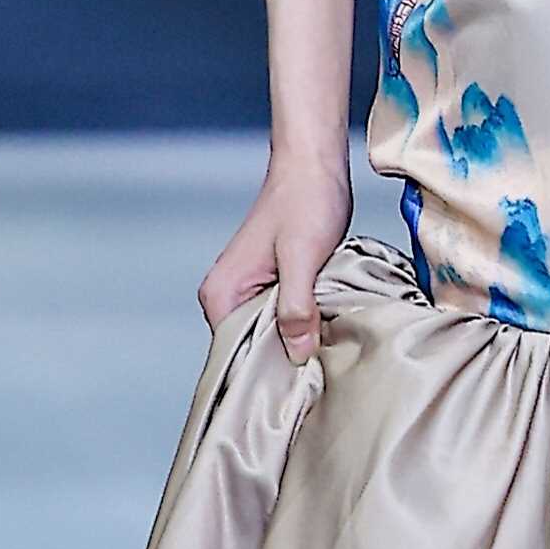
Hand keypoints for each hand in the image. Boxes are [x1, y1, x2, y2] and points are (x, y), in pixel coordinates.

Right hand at [198, 142, 352, 364]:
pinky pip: (283, 318)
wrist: (314, 165)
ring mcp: (247, 292)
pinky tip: (325, 327)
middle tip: (323, 367)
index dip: (271, 372)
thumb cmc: (305, 201)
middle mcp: (226, 298)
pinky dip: (304, 324)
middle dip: (288, 359)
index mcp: (222, 295)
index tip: (303, 383)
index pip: (236, 358)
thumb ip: (296, 306)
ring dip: (299, 341)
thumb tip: (298, 353)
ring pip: (272, 335)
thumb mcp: (303, 257)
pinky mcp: (270, 285)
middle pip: (254, 350)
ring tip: (327, 348)